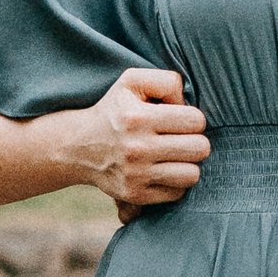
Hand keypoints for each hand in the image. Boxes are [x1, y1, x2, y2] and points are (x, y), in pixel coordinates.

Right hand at [73, 65, 210, 220]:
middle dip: (195, 141)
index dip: (193, 118)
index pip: (195, 121)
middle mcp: (136, 147)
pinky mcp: (134, 194)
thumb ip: (167, 82)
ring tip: (174, 156)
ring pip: (192, 174)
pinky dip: (174, 183)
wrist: (78, 146)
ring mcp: (135, 174)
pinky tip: (162, 171)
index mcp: (138, 117)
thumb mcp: (133, 81)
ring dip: (188, 164)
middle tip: (180, 139)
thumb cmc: (115, 109)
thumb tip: (187, 106)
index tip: (179, 120)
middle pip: (199, 148)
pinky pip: (177, 193)